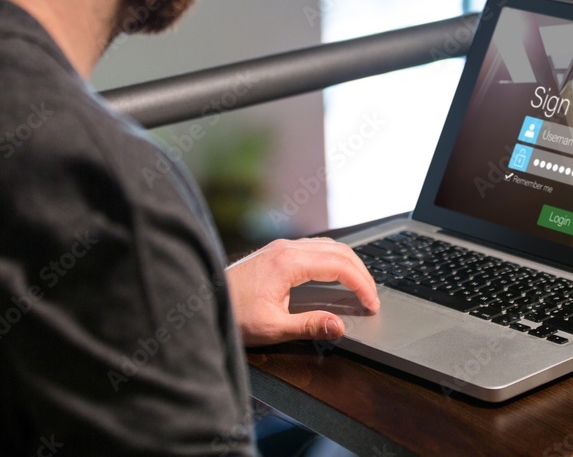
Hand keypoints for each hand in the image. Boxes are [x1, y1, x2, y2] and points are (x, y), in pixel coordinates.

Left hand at [225, 237, 379, 346]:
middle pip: (339, 250)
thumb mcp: (272, 327)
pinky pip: (315, 247)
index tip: (372, 303)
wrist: (200, 302)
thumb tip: (339, 326)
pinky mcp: (276, 251)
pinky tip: (335, 274)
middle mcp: (287, 248)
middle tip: (371, 297)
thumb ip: (309, 325)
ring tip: (359, 286)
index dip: (362, 284)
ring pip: (328, 245)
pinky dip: (334, 259)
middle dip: (361, 272)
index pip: (340, 266)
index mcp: (289, 262)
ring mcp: (281, 247)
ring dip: (348, 263)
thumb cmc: (232, 314)